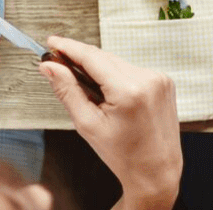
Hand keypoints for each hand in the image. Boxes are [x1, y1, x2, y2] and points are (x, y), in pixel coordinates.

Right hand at [39, 36, 180, 209]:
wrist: (156, 171)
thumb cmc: (123, 154)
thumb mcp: (88, 124)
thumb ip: (67, 91)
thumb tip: (48, 66)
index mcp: (129, 91)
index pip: (91, 57)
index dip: (68, 47)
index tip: (51, 42)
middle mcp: (148, 79)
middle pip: (104, 57)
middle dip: (80, 58)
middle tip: (57, 62)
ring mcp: (159, 78)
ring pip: (116, 62)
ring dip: (98, 68)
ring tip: (84, 86)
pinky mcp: (164, 81)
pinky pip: (130, 69)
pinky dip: (115, 75)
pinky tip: (107, 92)